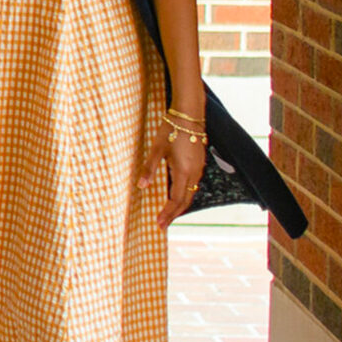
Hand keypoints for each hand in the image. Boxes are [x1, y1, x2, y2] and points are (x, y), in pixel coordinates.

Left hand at [143, 100, 209, 229]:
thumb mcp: (157, 149)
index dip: (168, 213)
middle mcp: (195, 173)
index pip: (176, 199)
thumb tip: (141, 187)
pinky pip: (193, 185)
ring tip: (168, 214)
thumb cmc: (171, 130)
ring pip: (191, 193)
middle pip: (186, 200)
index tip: (159, 224)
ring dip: (180, 205)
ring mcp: (199, 168)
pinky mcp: (199, 164)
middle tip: (162, 225)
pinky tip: (176, 196)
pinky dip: (184, 195)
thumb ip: (149, 169)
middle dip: (174, 214)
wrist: (189, 116)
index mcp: (184, 171)